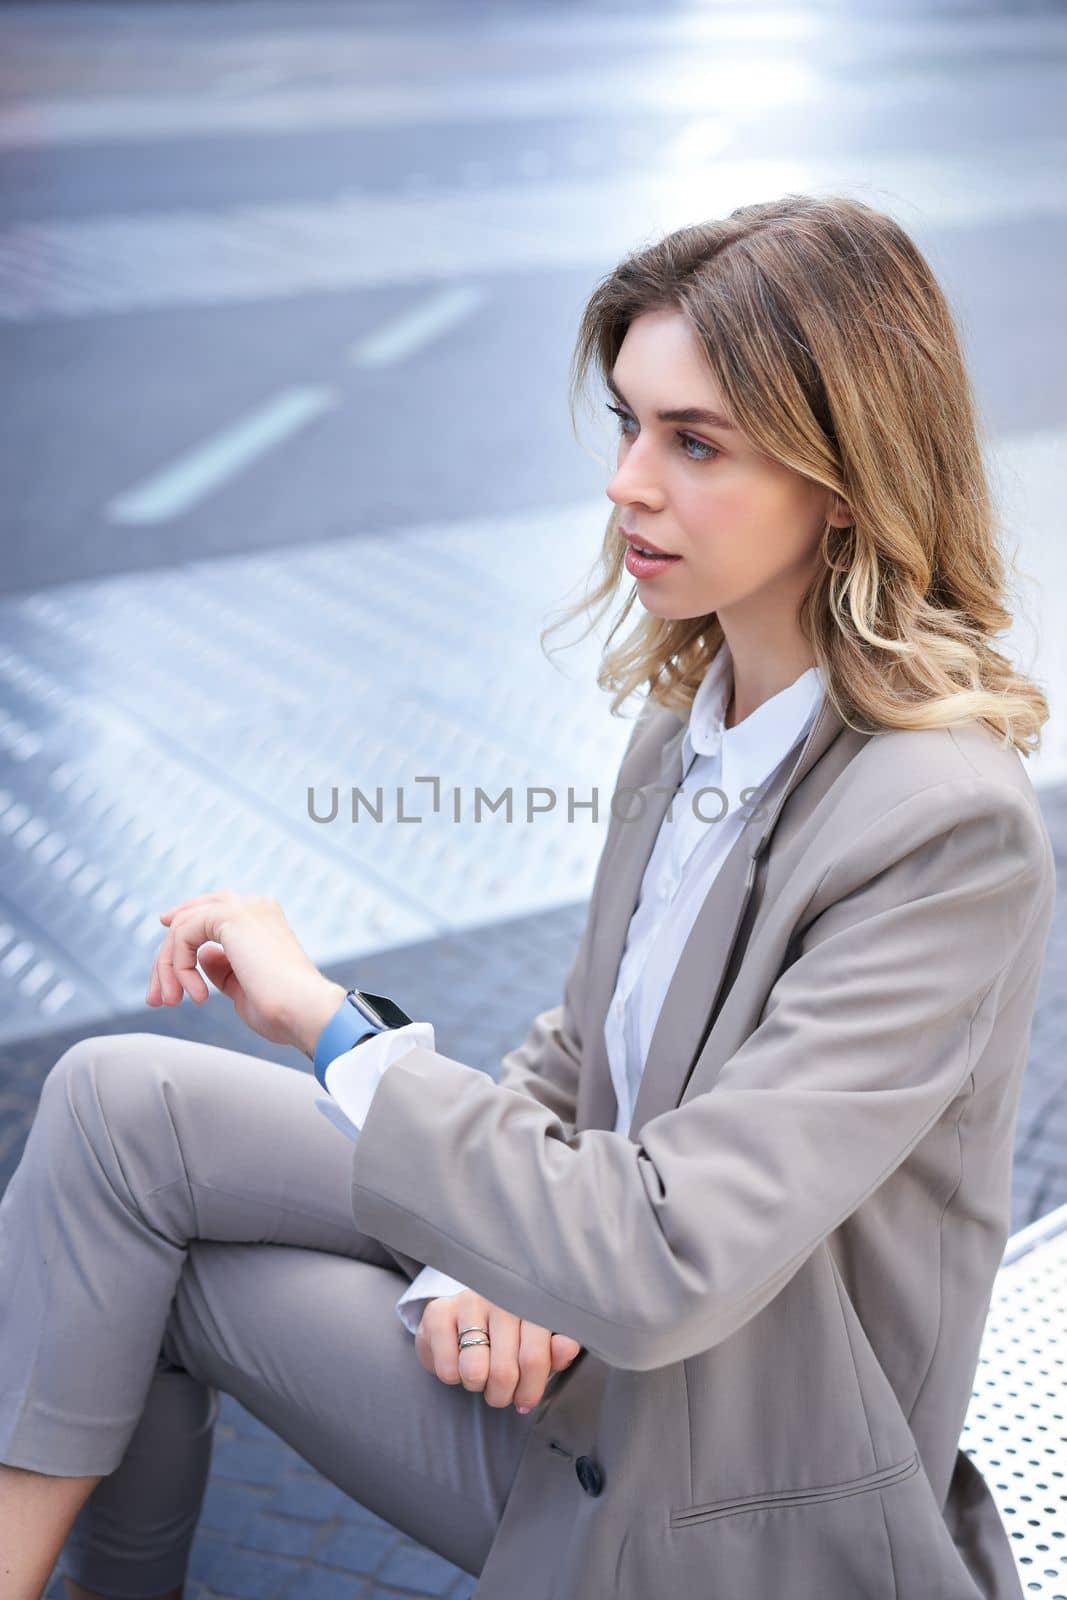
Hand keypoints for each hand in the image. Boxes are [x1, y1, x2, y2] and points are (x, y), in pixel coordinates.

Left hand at [145, 889, 344, 1054]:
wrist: (303, 1010)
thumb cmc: (282, 1009)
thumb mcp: (242, 986)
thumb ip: (221, 967)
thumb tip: (201, 956)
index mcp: (263, 920)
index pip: (210, 914)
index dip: (181, 934)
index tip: (163, 970)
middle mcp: (255, 906)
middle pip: (191, 915)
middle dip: (167, 957)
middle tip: (156, 998)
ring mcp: (244, 907)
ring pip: (182, 925)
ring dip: (168, 967)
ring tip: (172, 1001)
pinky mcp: (232, 915)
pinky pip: (184, 932)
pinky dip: (179, 966)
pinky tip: (196, 994)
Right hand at [415, 1289, 581, 1412]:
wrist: (462, 1319)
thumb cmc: (510, 1337)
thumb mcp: (538, 1346)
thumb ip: (555, 1352)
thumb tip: (568, 1347)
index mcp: (531, 1304)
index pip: (534, 1357)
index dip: (530, 1390)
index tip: (525, 1400)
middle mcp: (500, 1296)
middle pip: (504, 1371)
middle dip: (502, 1395)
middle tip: (501, 1392)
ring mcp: (468, 1302)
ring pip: (474, 1371)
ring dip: (477, 1386)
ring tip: (480, 1374)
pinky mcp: (438, 1312)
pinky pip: (447, 1368)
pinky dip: (452, 1377)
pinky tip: (458, 1361)